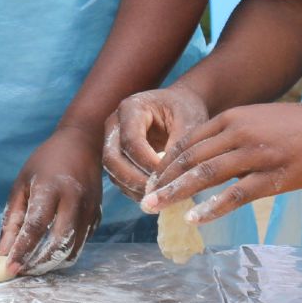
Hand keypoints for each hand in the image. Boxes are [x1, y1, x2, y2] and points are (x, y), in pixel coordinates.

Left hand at [0, 125, 101, 275]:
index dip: (22, 250)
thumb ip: (13, 217)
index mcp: (50, 188)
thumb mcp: (22, 183)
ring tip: (32, 267)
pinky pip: (81, 244)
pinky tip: (48, 254)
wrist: (82, 144)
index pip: (36, 227)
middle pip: (58, 244)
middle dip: (39, 264)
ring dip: (52, 264)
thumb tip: (3, 250)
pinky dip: (64, 254)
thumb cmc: (45, 162)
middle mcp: (74, 200)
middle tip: (21, 271)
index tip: (9, 267)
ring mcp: (89, 210)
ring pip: (73, 249)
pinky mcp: (97, 216)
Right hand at [103, 84, 210, 198]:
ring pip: (113, 171)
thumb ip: (178, 148)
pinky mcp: (117, 156)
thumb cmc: (186, 110)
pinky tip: (154, 195)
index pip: (131, 141)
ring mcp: (112, 140)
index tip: (168, 178)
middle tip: (158, 194)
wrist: (179, 105)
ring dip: (133, 188)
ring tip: (158, 198)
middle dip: (134, 180)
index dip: (147, 163)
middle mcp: (115, 123)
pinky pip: (119, 177)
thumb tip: (170, 179)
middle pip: (112, 159)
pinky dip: (134, 189)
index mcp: (131, 108)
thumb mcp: (189, 123)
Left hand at [139, 100, 301, 224]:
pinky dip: (212, 207)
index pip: (188, 141)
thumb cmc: (297, 125)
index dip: (166, 162)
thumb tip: (206, 160)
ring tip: (156, 207)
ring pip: (206, 174)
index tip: (152, 180)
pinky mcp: (273, 176)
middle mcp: (238, 132)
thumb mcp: (257, 120)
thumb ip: (231, 136)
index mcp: (232, 118)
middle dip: (163, 179)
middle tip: (144, 199)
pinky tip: (194, 218)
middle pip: (190, 157)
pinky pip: (236, 194)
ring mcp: (256, 154)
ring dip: (177, 192)